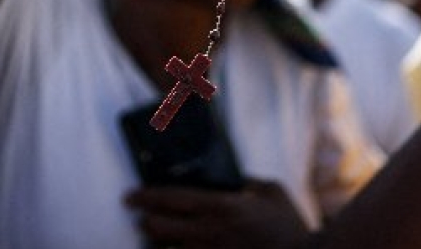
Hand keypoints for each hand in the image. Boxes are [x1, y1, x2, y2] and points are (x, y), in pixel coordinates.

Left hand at [125, 179, 310, 248]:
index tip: (131, 195)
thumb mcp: (274, 192)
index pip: (172, 199)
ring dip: (158, 241)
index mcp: (222, 206)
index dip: (147, 196)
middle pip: (160, 228)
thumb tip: (236, 178)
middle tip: (139, 216)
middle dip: (145, 221)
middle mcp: (209, 232)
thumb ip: (250, 182)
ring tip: (152, 233)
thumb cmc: (290, 226)